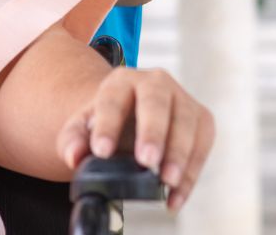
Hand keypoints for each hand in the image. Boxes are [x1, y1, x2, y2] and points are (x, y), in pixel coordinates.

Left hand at [55, 67, 213, 211]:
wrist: (132, 117)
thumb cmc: (108, 121)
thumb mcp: (84, 127)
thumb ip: (72, 140)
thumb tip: (73, 157)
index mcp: (121, 80)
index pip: (112, 99)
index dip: (107, 125)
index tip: (101, 152)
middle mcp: (155, 82)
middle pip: (156, 102)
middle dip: (152, 131)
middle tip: (146, 160)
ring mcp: (182, 99)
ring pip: (186, 122)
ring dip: (179, 153)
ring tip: (167, 181)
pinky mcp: (202, 120)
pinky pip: (202, 145)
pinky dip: (191, 173)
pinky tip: (176, 196)